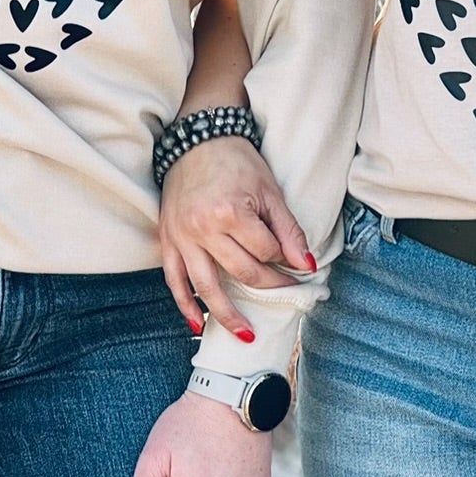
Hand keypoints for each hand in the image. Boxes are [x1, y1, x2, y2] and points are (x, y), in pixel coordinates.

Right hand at [159, 136, 312, 341]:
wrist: (197, 141)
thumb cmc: (237, 163)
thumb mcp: (269, 192)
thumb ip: (288, 231)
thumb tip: (307, 266)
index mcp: (231, 213)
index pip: (265, 252)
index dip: (284, 261)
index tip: (294, 264)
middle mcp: (203, 228)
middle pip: (241, 272)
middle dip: (267, 284)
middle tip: (285, 292)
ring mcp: (182, 236)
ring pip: (206, 286)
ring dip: (226, 315)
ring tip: (245, 335)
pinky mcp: (168, 239)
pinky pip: (174, 279)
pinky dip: (185, 304)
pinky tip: (197, 324)